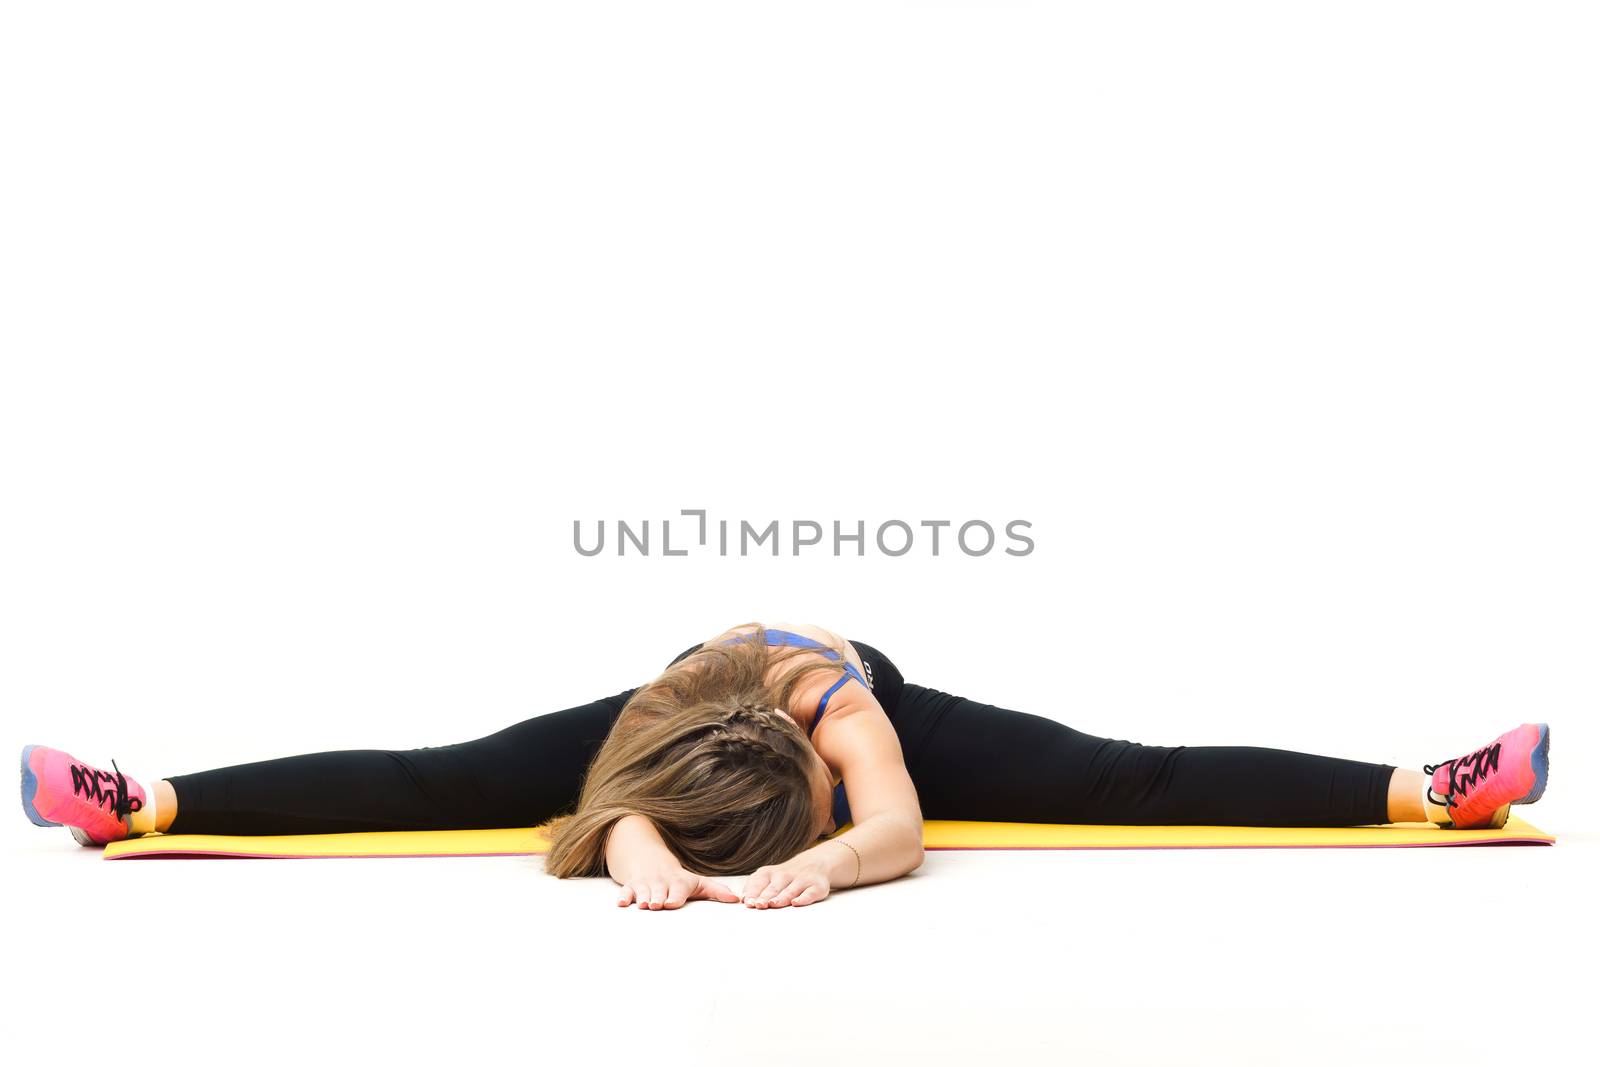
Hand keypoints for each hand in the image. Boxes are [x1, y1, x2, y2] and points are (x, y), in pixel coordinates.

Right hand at [616, 860, 740, 910]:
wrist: (650, 859)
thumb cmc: (678, 878)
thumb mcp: (698, 882)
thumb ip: (716, 891)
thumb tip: (738, 901)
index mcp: (678, 882)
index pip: (677, 889)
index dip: (674, 896)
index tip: (672, 903)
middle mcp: (661, 883)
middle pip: (658, 891)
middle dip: (656, 898)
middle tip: (656, 905)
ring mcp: (645, 884)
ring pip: (642, 890)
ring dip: (641, 897)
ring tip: (641, 904)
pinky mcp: (631, 886)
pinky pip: (626, 890)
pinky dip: (623, 896)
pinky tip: (621, 903)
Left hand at [741, 854, 831, 908]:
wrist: (816, 863)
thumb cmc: (786, 876)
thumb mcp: (768, 876)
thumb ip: (755, 887)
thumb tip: (743, 900)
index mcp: (770, 873)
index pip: (759, 882)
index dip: (753, 893)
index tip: (748, 903)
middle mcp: (786, 875)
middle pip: (774, 887)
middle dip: (765, 896)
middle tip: (758, 905)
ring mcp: (802, 880)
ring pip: (790, 890)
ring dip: (781, 897)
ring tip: (773, 904)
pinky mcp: (817, 886)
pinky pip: (810, 893)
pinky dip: (803, 898)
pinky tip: (796, 903)